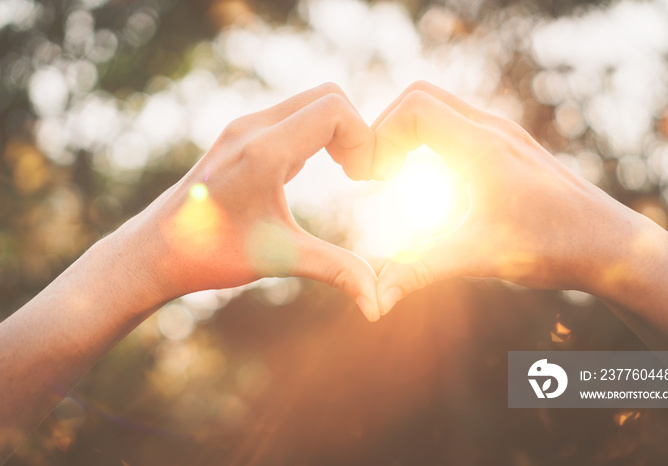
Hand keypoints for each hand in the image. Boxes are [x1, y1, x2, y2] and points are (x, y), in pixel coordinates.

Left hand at [123, 83, 380, 319]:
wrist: (155, 250)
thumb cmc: (211, 255)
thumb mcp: (280, 259)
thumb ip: (336, 271)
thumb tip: (379, 305)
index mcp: (263, 151)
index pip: (335, 110)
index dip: (364, 139)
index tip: (366, 179)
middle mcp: (251, 128)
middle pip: (328, 96)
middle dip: (355, 131)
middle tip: (360, 173)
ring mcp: (243, 128)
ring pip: (309, 103)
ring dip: (336, 132)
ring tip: (345, 172)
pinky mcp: (240, 136)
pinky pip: (292, 117)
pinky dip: (316, 134)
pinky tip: (312, 170)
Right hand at [371, 81, 648, 314]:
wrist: (611, 246)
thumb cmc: (554, 247)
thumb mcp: (480, 257)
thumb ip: (422, 271)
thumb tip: (375, 301)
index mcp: (483, 147)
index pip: (413, 108)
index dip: (380, 136)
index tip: (373, 179)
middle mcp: (493, 130)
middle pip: (420, 97)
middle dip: (386, 129)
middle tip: (376, 174)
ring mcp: (503, 134)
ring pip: (439, 107)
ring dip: (407, 133)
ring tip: (393, 176)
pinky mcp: (509, 146)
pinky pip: (456, 123)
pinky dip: (427, 139)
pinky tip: (427, 180)